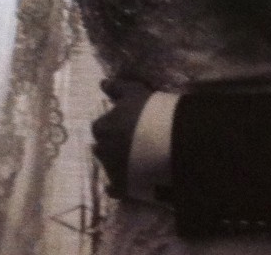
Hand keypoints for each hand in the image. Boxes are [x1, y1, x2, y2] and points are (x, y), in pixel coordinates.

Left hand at [92, 77, 152, 197]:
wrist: (170, 142)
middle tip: (130, 140)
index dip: (112, 124)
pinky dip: (116, 186)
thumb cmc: (152, 112)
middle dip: (111, 144)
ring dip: (115, 161)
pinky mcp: (123, 186)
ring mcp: (112, 170)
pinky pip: (114, 188)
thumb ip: (118, 87)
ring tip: (134, 158)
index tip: (126, 123)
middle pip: (101, 147)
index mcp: (104, 127)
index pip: (100, 125)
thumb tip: (102, 82)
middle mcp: (103, 149)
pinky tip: (128, 181)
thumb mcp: (135, 93)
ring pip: (107, 166)